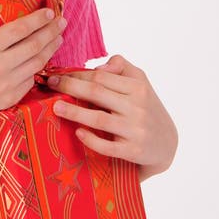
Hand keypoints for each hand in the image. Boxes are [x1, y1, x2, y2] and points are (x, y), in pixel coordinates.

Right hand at [0, 5, 66, 129]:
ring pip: (37, 64)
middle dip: (51, 32)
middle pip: (34, 46)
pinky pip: (31, 80)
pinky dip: (40, 68)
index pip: (19, 30)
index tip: (49, 12)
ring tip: (58, 37)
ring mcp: (6, 85)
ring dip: (51, 49)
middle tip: (62, 22)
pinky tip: (44, 58)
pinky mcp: (10, 99)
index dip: (37, 20)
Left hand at [47, 55, 177, 180]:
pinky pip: (108, 146)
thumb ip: (121, 66)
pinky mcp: (133, 151)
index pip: (101, 77)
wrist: (167, 143)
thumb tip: (98, 66)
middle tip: (50, 84)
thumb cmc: (147, 108)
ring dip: (75, 112)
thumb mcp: (141, 82)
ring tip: (56, 107)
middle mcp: (138, 107)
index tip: (57, 74)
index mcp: (138, 87)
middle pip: (97, 93)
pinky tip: (78, 132)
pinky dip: (91, 139)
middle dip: (70, 87)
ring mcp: (135, 130)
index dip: (77, 74)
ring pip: (99, 118)